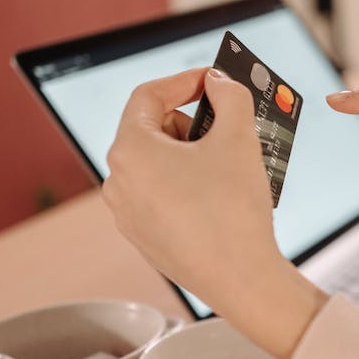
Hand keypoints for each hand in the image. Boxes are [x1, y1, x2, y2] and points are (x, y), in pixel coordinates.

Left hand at [103, 67, 325, 358]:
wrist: (240, 279)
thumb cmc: (233, 209)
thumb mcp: (238, 138)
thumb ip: (229, 96)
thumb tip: (219, 83)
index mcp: (130, 150)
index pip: (149, 95)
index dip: (184, 80)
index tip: (213, 79)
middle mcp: (118, 181)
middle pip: (154, 130)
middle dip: (194, 123)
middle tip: (229, 127)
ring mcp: (128, 213)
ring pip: (160, 164)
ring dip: (194, 155)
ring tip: (231, 164)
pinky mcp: (145, 237)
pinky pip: (163, 195)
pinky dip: (190, 185)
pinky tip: (221, 195)